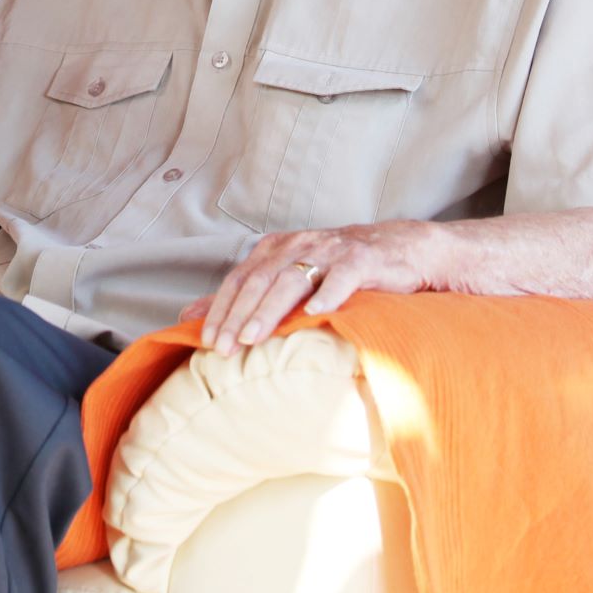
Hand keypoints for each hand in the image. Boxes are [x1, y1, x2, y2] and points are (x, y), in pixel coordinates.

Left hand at [187, 223, 427, 354]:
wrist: (401, 248)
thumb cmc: (339, 268)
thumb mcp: (288, 276)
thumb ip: (243, 296)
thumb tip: (190, 315)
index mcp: (277, 248)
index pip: (240, 279)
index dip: (221, 309)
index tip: (207, 341)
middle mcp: (299, 245)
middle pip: (260, 280)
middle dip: (238, 315)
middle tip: (223, 348)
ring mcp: (331, 250)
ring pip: (293, 279)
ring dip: (270, 310)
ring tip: (253, 338)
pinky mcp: (363, 259)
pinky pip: (343, 276)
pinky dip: (329, 294)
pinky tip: (316, 314)